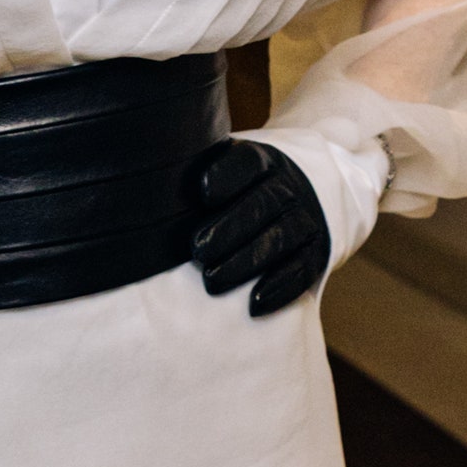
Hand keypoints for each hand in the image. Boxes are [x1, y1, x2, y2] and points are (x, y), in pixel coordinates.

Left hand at [187, 136, 331, 316]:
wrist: (301, 195)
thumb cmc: (241, 190)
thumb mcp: (225, 171)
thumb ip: (194, 177)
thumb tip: (150, 193)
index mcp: (262, 162)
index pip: (248, 163)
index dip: (227, 175)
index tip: (203, 193)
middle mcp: (288, 188)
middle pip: (262, 204)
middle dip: (229, 228)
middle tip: (197, 252)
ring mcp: (305, 219)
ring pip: (280, 238)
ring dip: (246, 261)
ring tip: (212, 281)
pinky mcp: (316, 253)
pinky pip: (301, 270)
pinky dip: (279, 288)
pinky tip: (253, 304)